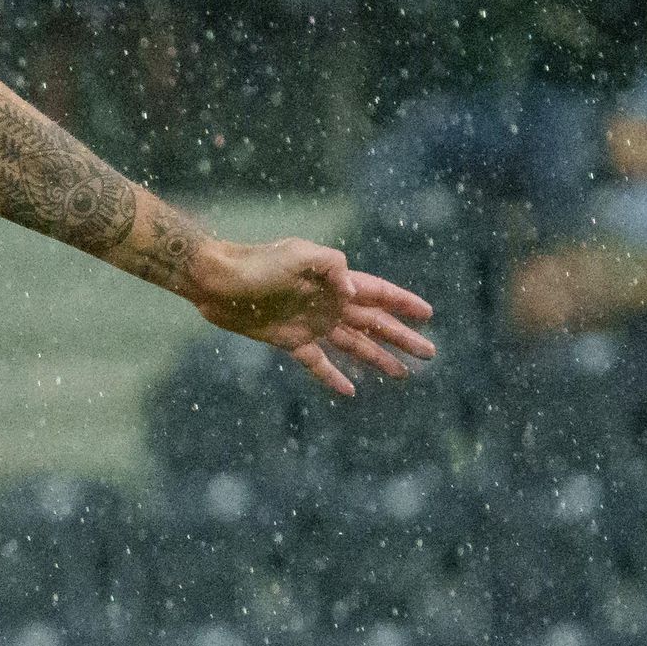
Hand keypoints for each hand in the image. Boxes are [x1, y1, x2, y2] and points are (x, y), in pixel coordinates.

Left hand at [187, 239, 438, 397]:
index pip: (379, 293)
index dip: (404, 303)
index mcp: (335, 281)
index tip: (429, 315)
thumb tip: (355, 292)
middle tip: (429, 353)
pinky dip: (333, 377)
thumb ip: (333, 267)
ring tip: (403, 374)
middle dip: (402, 338)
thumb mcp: (299, 254)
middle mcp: (328, 304)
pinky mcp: (290, 341)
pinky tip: (351, 391)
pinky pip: (318, 363)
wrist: (216, 281)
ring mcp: (311, 324)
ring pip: (354, 345)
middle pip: (374, 323)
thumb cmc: (257, 263)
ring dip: (378, 359)